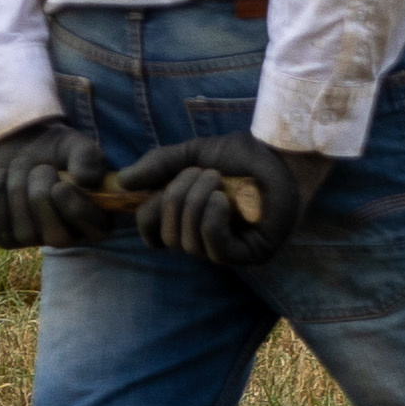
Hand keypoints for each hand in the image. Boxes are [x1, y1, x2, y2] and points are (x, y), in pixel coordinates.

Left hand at [0, 119, 113, 250]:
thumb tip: (87, 180)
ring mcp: (37, 241)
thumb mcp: (78, 146)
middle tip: (41, 167)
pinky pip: (1, 233)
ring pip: (26, 234)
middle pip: (56, 238)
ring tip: (20, 165)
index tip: (61, 185)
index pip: (94, 229)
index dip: (75, 210)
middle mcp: (70, 237)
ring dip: (18, 192)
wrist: (22, 148)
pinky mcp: (8, 239)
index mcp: (98, 219)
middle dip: (42, 198)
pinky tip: (2, 178)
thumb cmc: (58, 150)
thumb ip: (88, 158)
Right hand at [109, 131, 335, 259]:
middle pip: (168, 236)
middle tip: (203, 173)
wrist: (283, 151)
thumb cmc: (243, 154)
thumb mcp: (192, 155)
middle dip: (177, 200)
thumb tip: (121, 182)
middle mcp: (206, 237)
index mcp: (190, 218)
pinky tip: (221, 200)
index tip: (159, 189)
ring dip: (196, 205)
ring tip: (216, 180)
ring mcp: (230, 248)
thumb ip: (158, 166)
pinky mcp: (252, 254)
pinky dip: (211, 223)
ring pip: (188, 242)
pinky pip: (216, 250)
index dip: (148, 214)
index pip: (153, 233)